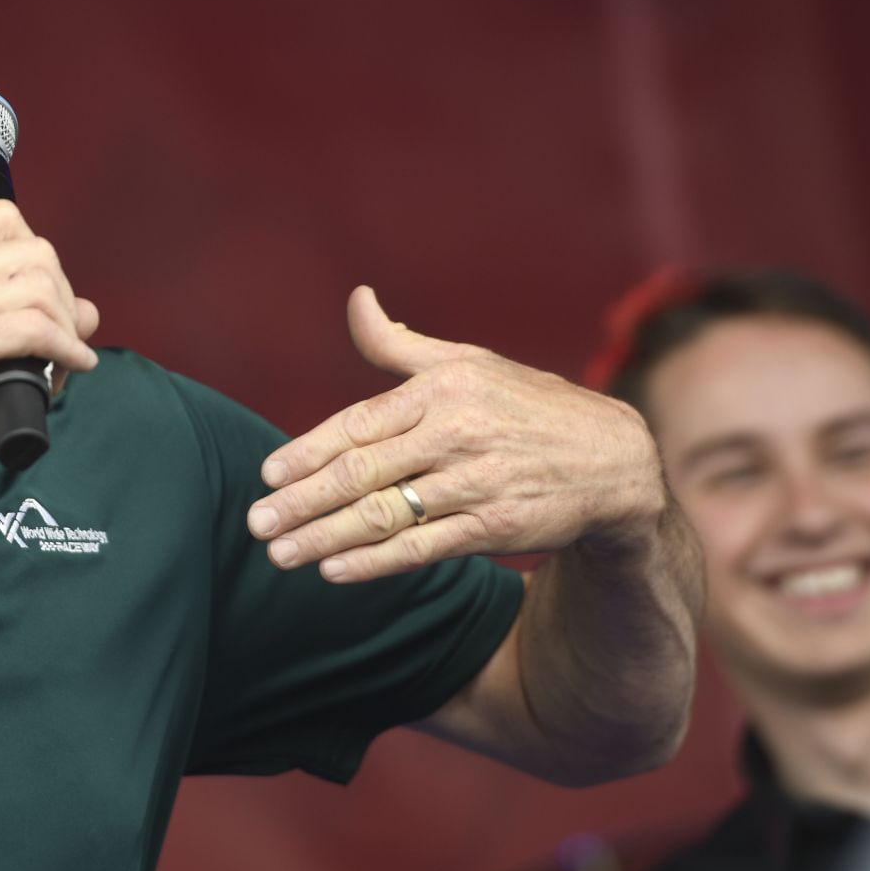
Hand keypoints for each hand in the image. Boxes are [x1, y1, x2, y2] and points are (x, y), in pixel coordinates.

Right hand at [0, 200, 99, 517]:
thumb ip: (10, 316)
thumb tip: (87, 310)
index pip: (4, 220)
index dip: (40, 263)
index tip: (46, 308)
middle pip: (33, 251)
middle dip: (63, 298)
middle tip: (62, 343)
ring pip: (40, 287)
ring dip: (68, 329)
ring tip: (60, 365)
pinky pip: (35, 328)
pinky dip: (65, 349)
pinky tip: (69, 368)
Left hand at [247, 287, 666, 581]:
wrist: (613, 461)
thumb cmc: (526, 407)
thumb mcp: (469, 363)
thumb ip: (401, 344)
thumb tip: (357, 299)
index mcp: (443, 388)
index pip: (358, 423)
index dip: (307, 452)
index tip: (267, 476)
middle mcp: (457, 432)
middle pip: (362, 472)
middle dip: (302, 501)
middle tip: (256, 523)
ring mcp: (477, 482)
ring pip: (385, 514)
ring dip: (325, 537)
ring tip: (280, 554)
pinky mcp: (497, 526)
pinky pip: (421, 547)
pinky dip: (374, 561)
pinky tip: (334, 571)